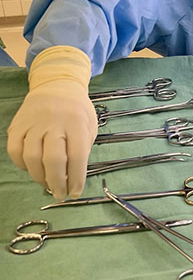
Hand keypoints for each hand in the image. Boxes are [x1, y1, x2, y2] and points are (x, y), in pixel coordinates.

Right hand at [7, 47, 96, 199]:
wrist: (56, 85)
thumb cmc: (77, 111)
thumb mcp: (89, 126)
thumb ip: (82, 149)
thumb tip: (72, 178)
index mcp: (77, 123)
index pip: (77, 156)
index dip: (76, 179)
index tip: (75, 193)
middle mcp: (54, 122)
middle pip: (52, 159)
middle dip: (57, 182)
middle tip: (60, 195)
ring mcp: (33, 123)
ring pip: (31, 157)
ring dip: (39, 177)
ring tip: (47, 184)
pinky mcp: (17, 125)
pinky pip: (15, 150)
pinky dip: (22, 165)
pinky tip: (32, 169)